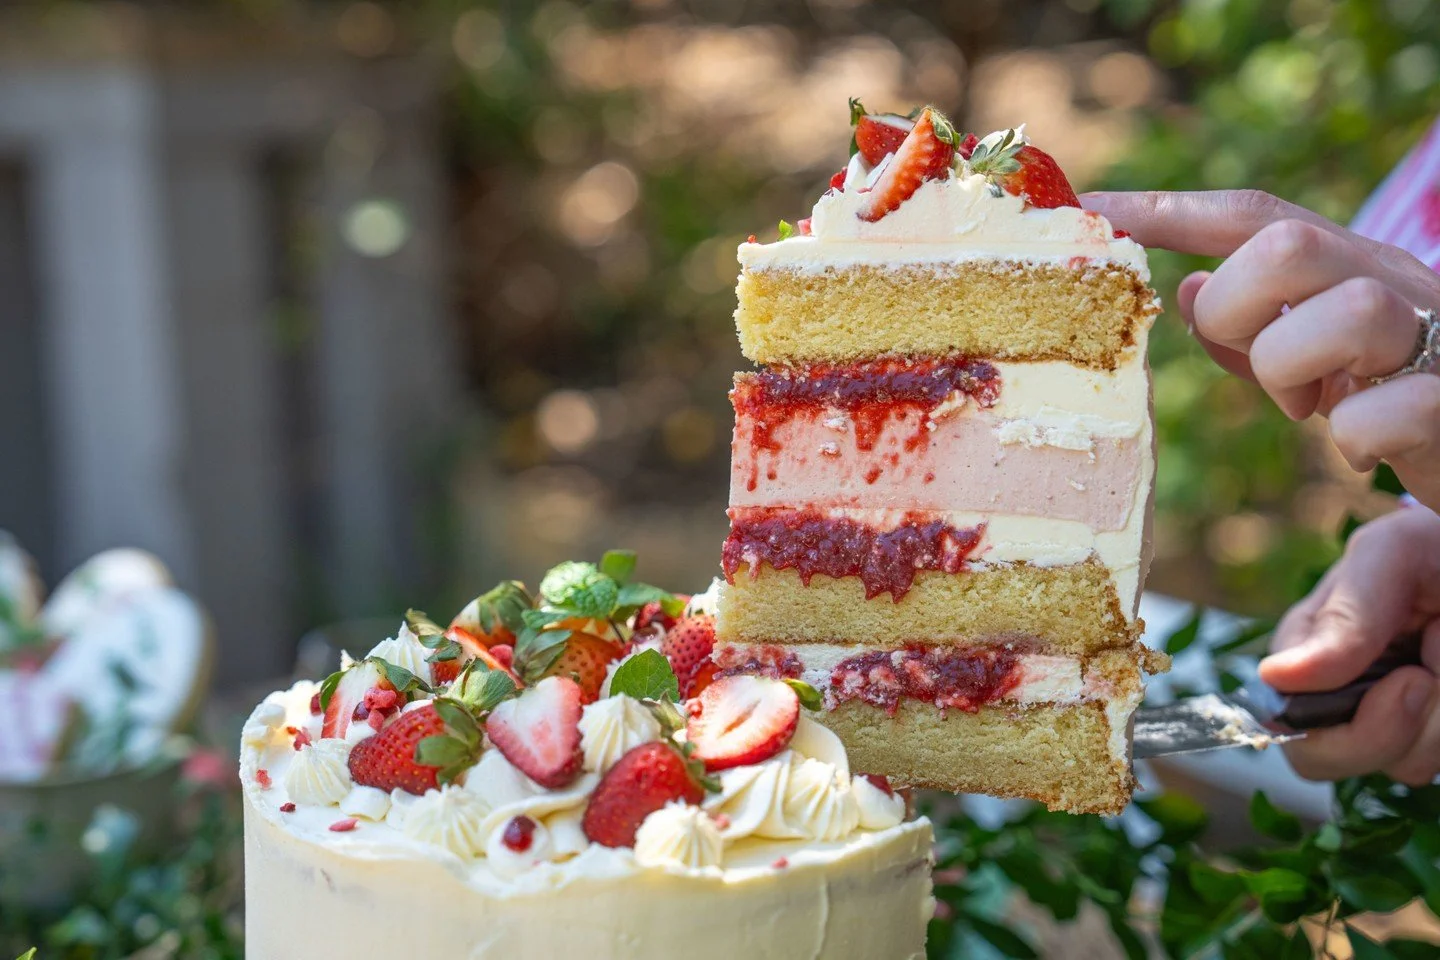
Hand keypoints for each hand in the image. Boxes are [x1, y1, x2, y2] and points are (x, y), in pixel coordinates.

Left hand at [1082, 189, 1439, 510]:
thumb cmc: (1396, 407)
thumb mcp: (1316, 365)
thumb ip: (1253, 330)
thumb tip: (1185, 289)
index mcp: (1354, 268)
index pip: (1255, 215)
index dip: (1169, 210)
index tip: (1092, 211)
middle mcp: (1401, 284)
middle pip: (1290, 243)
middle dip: (1237, 308)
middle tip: (1251, 359)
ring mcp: (1437, 338)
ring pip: (1348, 310)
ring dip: (1295, 370)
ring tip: (1313, 407)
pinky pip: (1387, 412)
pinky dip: (1355, 440)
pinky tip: (1361, 453)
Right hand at [1259, 507, 1439, 783]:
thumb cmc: (1432, 549)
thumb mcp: (1392, 557)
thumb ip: (1343, 615)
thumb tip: (1277, 678)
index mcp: (1306, 648)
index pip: (1282, 720)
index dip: (1337, 722)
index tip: (1410, 680)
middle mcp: (1337, 692)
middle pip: (1326, 758)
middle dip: (1387, 731)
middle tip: (1427, 678)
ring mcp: (1389, 720)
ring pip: (1402, 764)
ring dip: (1439, 720)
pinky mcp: (1428, 735)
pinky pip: (1437, 760)